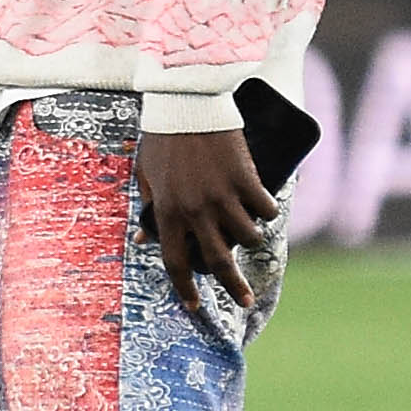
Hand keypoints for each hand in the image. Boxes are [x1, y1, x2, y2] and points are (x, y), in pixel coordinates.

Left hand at [137, 128, 276, 342]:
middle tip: (245, 302)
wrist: (187, 104)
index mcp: (167, 212)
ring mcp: (222, 196)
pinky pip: (265, 209)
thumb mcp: (146, 175)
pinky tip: (265, 208)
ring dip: (250, 241)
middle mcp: (195, 210)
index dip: (184, 289)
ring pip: (246, 238)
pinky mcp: (245, 179)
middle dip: (233, 288)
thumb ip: (149, 207)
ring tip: (251, 235)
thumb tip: (143, 238)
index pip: (174, 262)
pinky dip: (267, 212)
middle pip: (216, 262)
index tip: (193, 306)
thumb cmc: (162, 139)